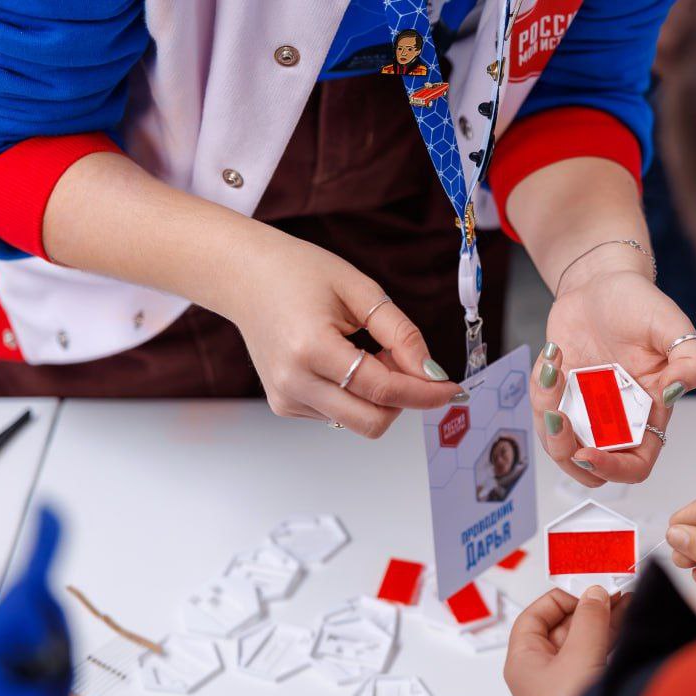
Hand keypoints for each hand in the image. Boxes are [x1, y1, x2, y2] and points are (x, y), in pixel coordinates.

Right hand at [223, 233, 461, 437]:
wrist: (243, 277)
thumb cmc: (297, 273)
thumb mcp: (361, 290)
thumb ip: (401, 334)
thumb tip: (431, 372)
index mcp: (311, 348)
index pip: (383, 390)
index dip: (425, 392)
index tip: (451, 387)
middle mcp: (294, 382)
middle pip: (373, 421)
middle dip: (404, 399)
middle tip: (406, 360)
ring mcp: (286, 398)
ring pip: (358, 421)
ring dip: (381, 396)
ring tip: (369, 351)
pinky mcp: (285, 405)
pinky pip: (340, 414)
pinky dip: (357, 395)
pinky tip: (346, 361)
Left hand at [504, 586, 628, 695]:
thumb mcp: (579, 655)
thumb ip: (589, 619)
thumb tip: (594, 594)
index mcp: (524, 659)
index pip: (535, 616)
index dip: (560, 600)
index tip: (586, 591)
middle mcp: (540, 670)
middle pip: (561, 626)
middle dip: (588, 608)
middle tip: (613, 593)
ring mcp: (563, 682)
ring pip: (582, 640)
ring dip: (603, 621)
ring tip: (626, 603)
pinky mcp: (584, 692)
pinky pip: (595, 656)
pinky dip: (610, 639)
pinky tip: (625, 627)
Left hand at [533, 268, 695, 485]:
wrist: (600, 281)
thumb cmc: (639, 304)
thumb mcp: (674, 326)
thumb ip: (691, 361)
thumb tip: (676, 393)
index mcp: (649, 413)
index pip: (635, 466)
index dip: (612, 470)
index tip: (588, 454)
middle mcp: (616, 419)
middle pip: (588, 467)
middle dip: (565, 449)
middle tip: (558, 416)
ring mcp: (585, 410)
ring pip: (559, 445)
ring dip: (546, 417)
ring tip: (551, 371)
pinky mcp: (559, 396)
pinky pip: (541, 414)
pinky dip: (538, 392)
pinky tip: (552, 357)